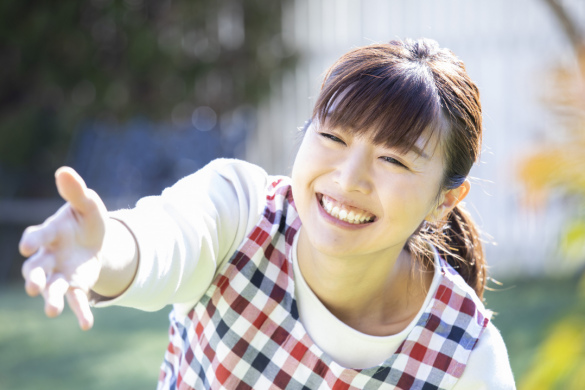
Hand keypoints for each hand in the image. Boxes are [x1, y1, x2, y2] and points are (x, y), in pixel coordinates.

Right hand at [19, 167, 106, 329]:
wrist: (96, 240)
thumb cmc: (86, 219)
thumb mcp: (87, 205)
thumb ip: (76, 192)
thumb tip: (64, 171)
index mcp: (50, 232)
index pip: (37, 236)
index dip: (33, 240)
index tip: (28, 245)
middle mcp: (48, 256)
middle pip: (35, 268)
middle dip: (33, 277)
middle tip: (33, 286)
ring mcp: (59, 273)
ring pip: (50, 288)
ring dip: (49, 299)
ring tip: (50, 311)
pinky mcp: (75, 285)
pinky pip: (75, 299)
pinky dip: (80, 312)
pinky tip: (86, 325)